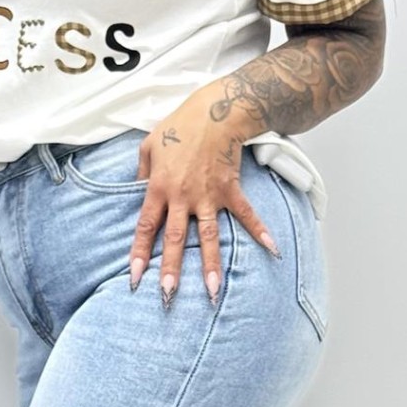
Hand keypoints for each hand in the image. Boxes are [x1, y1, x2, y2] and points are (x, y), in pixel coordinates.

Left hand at [128, 91, 282, 310]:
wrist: (216, 110)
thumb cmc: (179, 126)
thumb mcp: (149, 146)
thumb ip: (142, 173)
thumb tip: (137, 193)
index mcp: (159, 188)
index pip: (146, 226)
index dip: (139, 253)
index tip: (135, 278)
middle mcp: (183, 197)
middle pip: (176, 239)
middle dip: (172, 269)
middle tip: (168, 296)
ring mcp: (209, 196)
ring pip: (209, 236)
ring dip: (211, 265)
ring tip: (212, 293)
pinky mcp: (230, 191)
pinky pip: (246, 215)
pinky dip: (260, 231)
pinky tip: (272, 250)